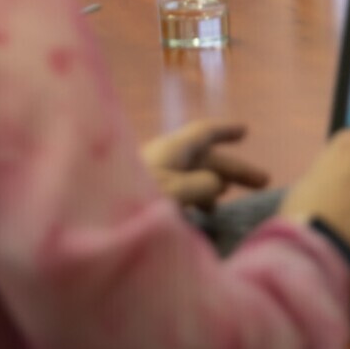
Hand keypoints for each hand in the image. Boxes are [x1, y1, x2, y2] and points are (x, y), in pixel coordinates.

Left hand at [140, 119, 270, 208]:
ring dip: (212, 184)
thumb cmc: (129, 199)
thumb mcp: (172, 191)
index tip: (246, 130)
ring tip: (227, 202)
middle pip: (204, 158)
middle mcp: (164, 160)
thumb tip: (216, 187)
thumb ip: (200, 187)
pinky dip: (194, 198)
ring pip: (190, 175)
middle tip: (264, 181)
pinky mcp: (143, 198)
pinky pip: (178, 191)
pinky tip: (196, 216)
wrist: (86, 218)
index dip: (225, 131)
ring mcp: (152, 178)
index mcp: (172, 149)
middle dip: (233, 167)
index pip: (204, 133)